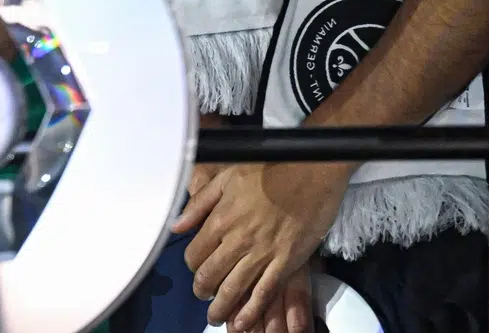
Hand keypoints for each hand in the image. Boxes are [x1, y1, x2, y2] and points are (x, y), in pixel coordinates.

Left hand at [173, 161, 348, 329]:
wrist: (310, 172)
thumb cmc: (271, 170)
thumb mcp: (227, 177)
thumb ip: (200, 203)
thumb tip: (177, 224)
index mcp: (221, 218)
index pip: (195, 253)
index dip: (192, 266)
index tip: (195, 269)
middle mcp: (238, 240)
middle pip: (210, 275)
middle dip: (202, 291)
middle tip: (203, 297)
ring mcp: (262, 253)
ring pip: (234, 289)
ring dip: (221, 307)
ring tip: (216, 317)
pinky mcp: (285, 263)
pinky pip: (264, 293)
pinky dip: (251, 311)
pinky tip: (243, 321)